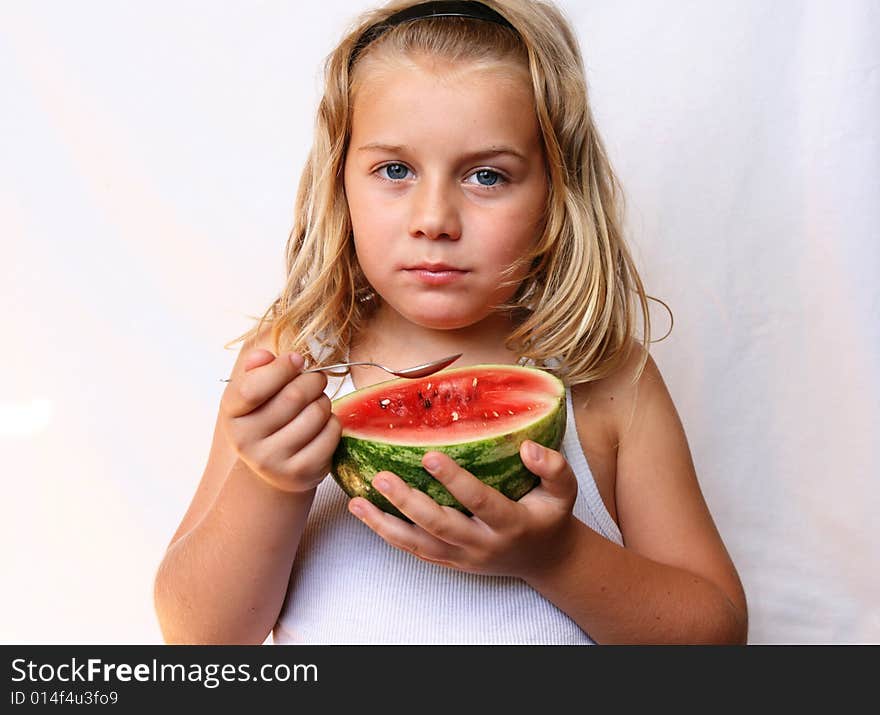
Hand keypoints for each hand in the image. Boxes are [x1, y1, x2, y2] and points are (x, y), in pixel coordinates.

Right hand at [220, 349, 340, 492]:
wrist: (272, 468)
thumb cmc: (265, 418)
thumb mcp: (253, 392)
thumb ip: (257, 369)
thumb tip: (264, 356)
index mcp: (231, 414)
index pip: (252, 389)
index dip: (281, 368)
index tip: (297, 359)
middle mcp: (246, 441)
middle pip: (293, 397)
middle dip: (313, 380)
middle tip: (316, 379)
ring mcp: (273, 461)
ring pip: (316, 414)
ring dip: (324, 401)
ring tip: (316, 403)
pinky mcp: (300, 472)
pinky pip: (330, 433)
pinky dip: (332, 422)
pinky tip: (322, 425)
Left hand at [348, 441, 579, 579]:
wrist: (545, 560)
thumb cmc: (549, 516)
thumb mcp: (564, 492)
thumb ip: (553, 467)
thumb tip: (527, 447)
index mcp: (510, 523)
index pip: (479, 501)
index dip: (454, 480)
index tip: (429, 455)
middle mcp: (482, 544)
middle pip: (439, 526)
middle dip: (408, 502)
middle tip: (381, 477)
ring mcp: (462, 557)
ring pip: (418, 544)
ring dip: (384, 523)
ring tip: (357, 501)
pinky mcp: (449, 562)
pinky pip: (413, 550)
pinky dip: (387, 534)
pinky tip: (364, 514)